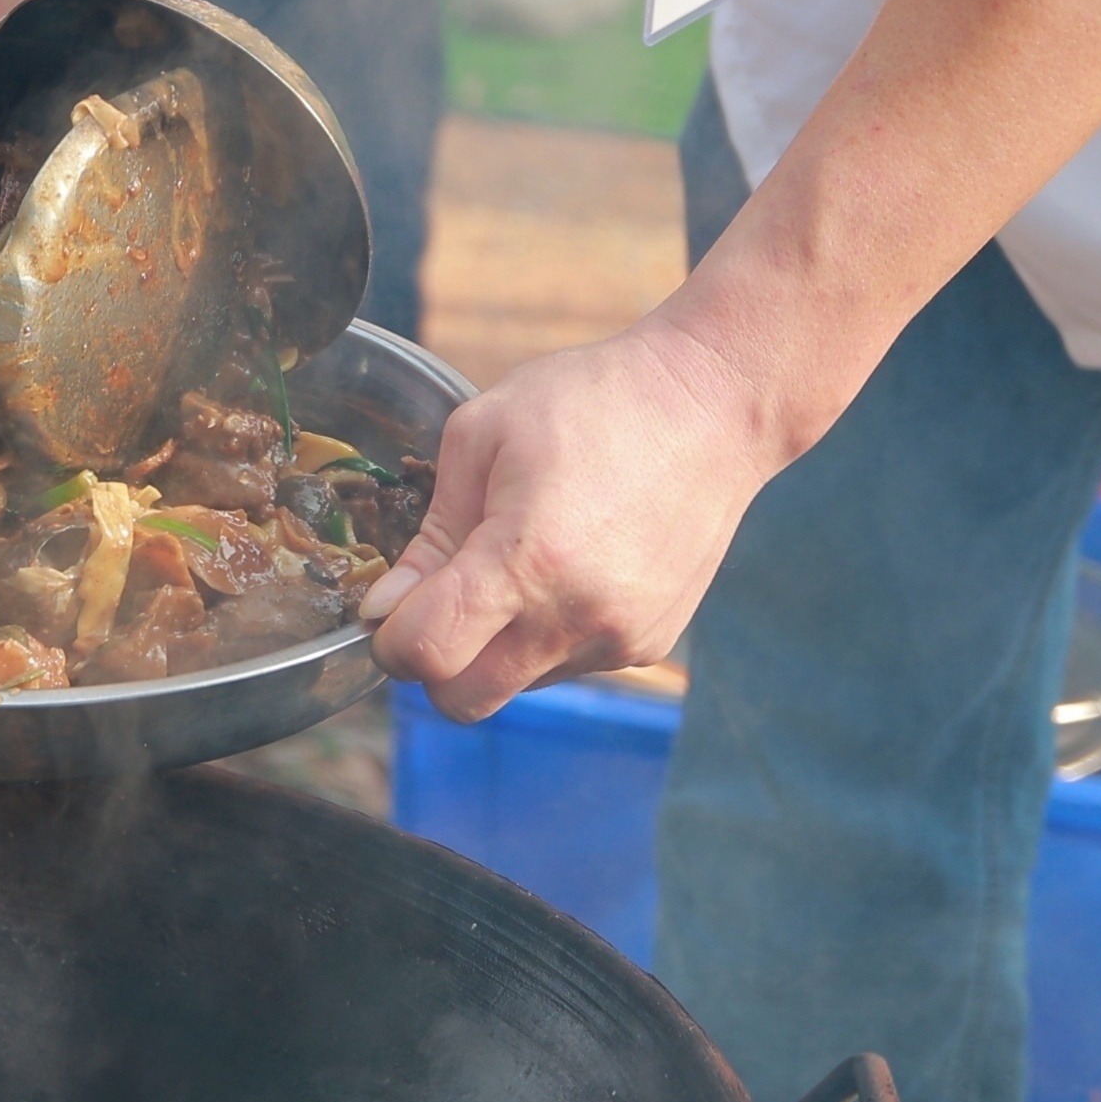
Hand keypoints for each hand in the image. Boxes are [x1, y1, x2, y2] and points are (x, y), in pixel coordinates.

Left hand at [360, 317, 795, 717]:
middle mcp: (576, 617)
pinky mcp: (649, 643)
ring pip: (514, 686)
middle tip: (438, 599)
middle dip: (433, 663)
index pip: (427, 655)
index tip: (391, 604)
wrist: (714, 404)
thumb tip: (386, 609)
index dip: (390, 638)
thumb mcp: (482, 436)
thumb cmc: (590, 400)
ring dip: (492, 648)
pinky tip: (567, 569)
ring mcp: (619, 638)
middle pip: (464, 701)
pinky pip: (567, 666)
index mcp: (526, 560)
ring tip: (519, 563)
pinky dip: (545, 637)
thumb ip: (430, 535)